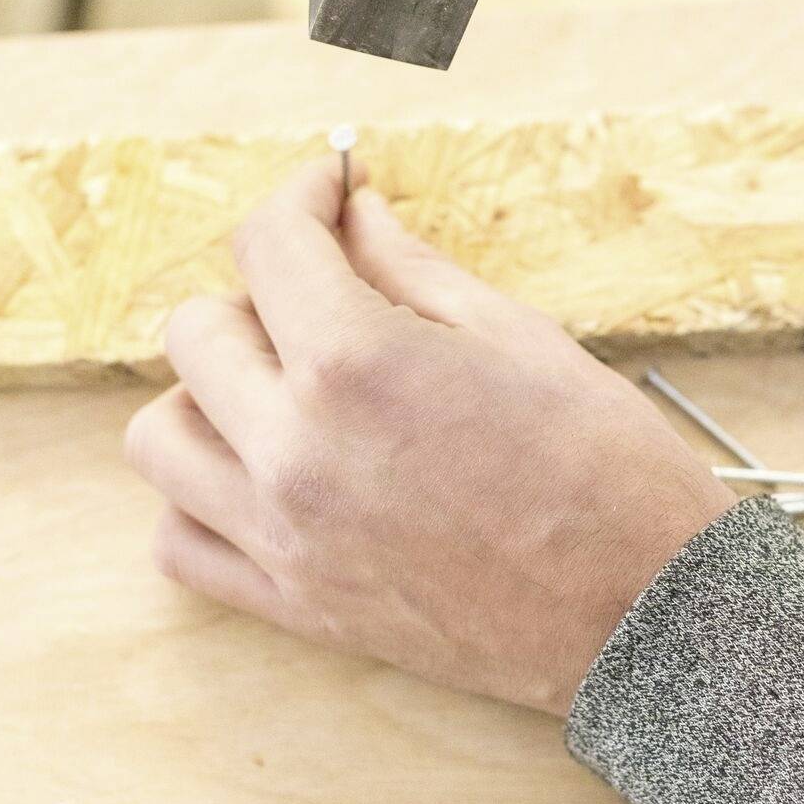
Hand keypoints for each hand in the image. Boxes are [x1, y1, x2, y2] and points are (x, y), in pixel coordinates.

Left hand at [124, 162, 732, 715]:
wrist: (643, 610)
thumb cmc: (605, 468)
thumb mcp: (517, 336)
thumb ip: (413, 269)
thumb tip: (354, 214)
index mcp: (355, 363)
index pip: (269, 243)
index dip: (301, 195)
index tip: (329, 192)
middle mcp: (296, 447)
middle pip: (196, 332)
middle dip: (259, 295)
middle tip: (327, 299)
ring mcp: (285, 534)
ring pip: (160, 438)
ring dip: (208, 396)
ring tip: (280, 394)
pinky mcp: (295, 604)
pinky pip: (180, 543)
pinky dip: (198, 500)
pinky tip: (261, 476)